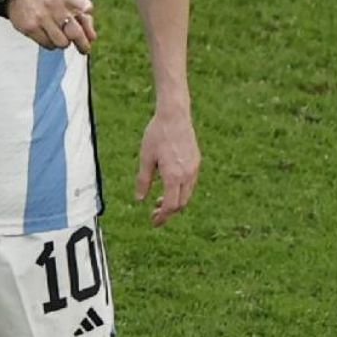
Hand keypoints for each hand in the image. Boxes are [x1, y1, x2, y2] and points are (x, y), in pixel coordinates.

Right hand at [5, 0, 96, 53]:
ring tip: (60, 37)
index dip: (87, 16)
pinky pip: (48, 44)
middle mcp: (54, 5)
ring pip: (62, 43)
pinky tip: (48, 36)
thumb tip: (92, 37)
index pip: (84, 6)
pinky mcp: (31, 28)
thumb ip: (80, 12)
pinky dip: (51, 44)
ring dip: (64, 43)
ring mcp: (42, 17)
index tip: (89, 22)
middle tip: (84, 49)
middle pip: (76, 32)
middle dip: (83, 44)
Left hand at [136, 111, 199, 226]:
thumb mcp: (145, 158)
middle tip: (154, 213)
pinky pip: (190, 183)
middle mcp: (187, 175)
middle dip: (168, 211)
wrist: (175, 115)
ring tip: (159, 201)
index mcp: (173, 176)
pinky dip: (180, 190)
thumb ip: (143, 180)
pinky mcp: (196, 161)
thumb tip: (139, 200)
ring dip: (175, 201)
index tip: (153, 221)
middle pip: (181, 203)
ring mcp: (194, 168)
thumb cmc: (156, 135)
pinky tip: (168, 185)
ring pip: (187, 194)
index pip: (171, 206)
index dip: (162, 217)